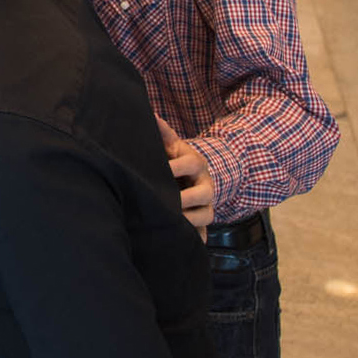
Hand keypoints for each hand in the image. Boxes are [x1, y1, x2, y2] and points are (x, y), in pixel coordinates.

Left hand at [158, 117, 214, 236]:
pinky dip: (194, 240)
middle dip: (184, 198)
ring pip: (205, 216)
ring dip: (189, 220)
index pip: (190, 164)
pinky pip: (203, 234)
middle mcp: (206, 185)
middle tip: (163, 201)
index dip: (174, 167)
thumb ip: (162, 132)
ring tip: (169, 221)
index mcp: (196, 163)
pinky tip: (180, 243)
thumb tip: (150, 114)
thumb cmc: (174, 159)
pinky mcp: (203, 222)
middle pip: (202, 194)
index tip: (160, 169)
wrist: (193, 177)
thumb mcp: (171, 144)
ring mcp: (207, 205)